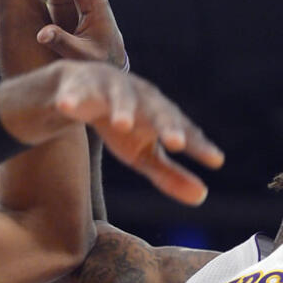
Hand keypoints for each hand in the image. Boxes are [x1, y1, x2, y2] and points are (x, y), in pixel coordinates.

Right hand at [0, 61, 223, 205]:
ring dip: (122, 108)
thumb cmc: (122, 125)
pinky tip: (67, 106)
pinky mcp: (81, 85)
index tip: (216, 161)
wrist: (81, 91)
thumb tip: (202, 197)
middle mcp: (140, 97)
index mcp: (160, 113)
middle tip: (175, 143)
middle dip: (165, 125)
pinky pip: (76, 93)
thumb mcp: (143, 154)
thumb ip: (171, 174)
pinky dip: (72, 98)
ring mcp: (110, 87)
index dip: (198, 144)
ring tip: (122, 124)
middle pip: (156, 110)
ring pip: (119, 96)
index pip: (183, 129)